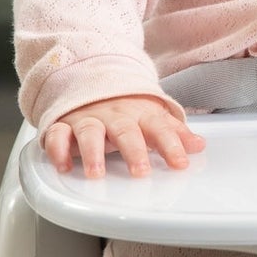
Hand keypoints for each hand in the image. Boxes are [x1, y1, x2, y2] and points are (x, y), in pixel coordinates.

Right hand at [43, 95, 205, 177]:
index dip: (172, 145)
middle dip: (133, 151)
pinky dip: (57, 148)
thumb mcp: (153, 116)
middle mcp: (114, 116)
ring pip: (90, 132)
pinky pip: (57, 134)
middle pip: (125, 131)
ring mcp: (88, 119)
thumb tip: (200, 146)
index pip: (160, 128)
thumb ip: (175, 133)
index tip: (181, 163)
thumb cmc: (127, 108)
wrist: (91, 82)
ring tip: (96, 173)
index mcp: (140, 114)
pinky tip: (63, 164)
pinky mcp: (63, 124)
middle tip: (140, 172)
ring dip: (92, 152)